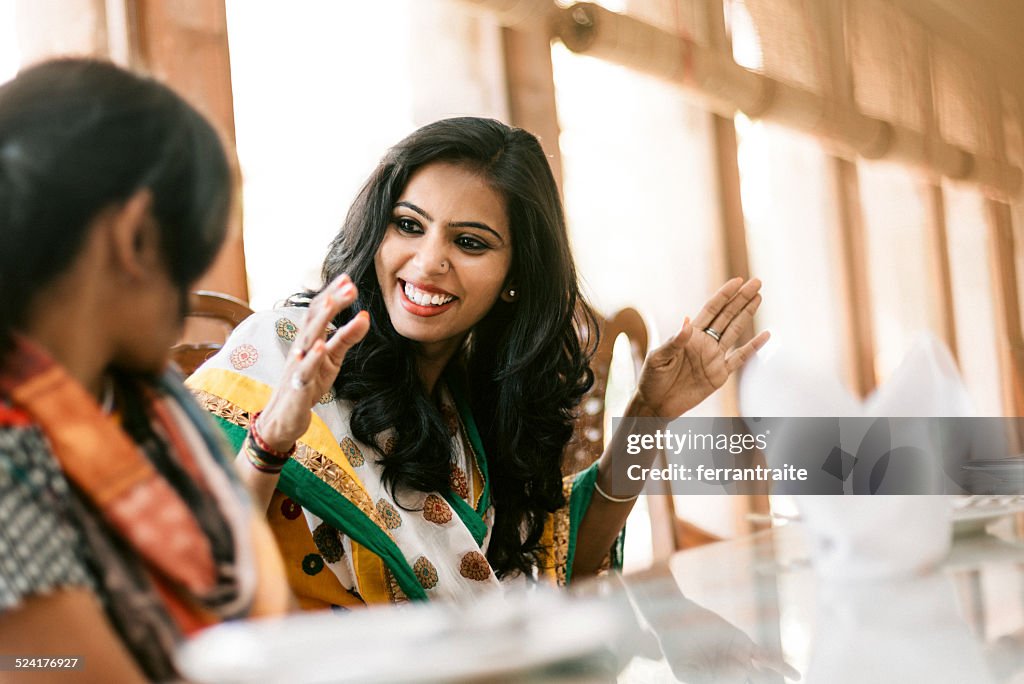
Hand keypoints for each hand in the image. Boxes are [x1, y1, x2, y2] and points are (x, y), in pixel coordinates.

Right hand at [255, 275, 369, 450]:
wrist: (285, 417)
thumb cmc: (308, 383)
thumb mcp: (333, 359)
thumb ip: (347, 338)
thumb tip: (365, 316)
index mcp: (309, 339)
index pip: (319, 311)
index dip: (333, 294)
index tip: (348, 278)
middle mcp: (301, 347)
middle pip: (314, 319)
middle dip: (332, 301)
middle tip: (350, 285)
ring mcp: (297, 365)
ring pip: (308, 339)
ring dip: (321, 320)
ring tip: (333, 302)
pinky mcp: (298, 385)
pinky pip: (304, 370)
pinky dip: (312, 357)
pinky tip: (320, 346)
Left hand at [632, 278, 767, 417]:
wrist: (656, 404)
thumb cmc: (652, 378)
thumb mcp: (658, 358)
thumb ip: (674, 341)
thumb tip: (687, 321)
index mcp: (690, 335)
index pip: (711, 310)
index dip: (724, 295)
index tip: (737, 281)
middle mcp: (704, 343)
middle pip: (727, 316)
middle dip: (741, 298)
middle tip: (756, 282)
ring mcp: (713, 358)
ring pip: (735, 331)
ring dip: (747, 314)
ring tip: (759, 297)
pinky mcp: (719, 375)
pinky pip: (740, 358)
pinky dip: (753, 347)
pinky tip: (765, 335)